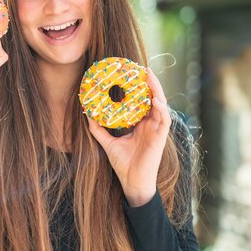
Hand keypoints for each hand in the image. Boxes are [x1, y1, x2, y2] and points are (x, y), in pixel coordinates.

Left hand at [87, 68, 170, 206]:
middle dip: (150, 83)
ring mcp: (157, 130)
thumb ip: (98, 128)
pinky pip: (164, 120)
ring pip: (161, 105)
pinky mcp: (161, 138)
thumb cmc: (123, 164)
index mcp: (141, 124)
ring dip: (157, 90)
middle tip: (143, 68)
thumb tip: (86, 113)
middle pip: (153, 98)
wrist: (132, 182)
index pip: (142, 101)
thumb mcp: (107, 143)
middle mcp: (150, 124)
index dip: (140, 87)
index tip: (133, 73)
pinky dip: (161, 108)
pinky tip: (155, 99)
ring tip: (150, 77)